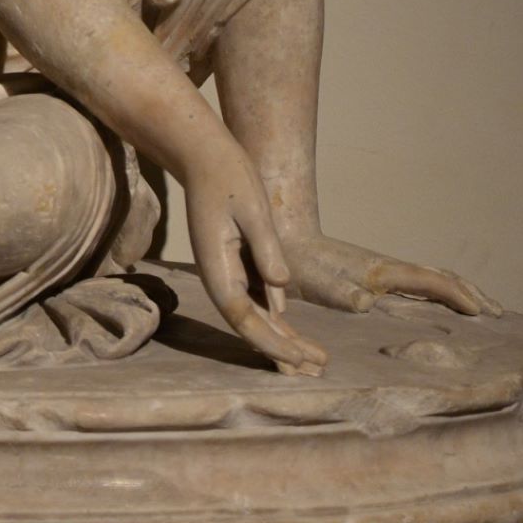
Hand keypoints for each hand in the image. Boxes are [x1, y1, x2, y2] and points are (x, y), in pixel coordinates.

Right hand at [183, 164, 327, 375]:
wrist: (202, 155)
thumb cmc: (227, 176)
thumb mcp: (253, 210)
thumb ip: (266, 250)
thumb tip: (280, 291)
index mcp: (216, 267)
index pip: (244, 318)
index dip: (271, 343)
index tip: (298, 361)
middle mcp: (219, 275)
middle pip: (249, 324)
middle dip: (282, 350)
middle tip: (319, 368)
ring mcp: (226, 270)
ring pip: (254, 315)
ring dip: (281, 338)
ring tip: (312, 360)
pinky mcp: (235, 262)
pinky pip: (256, 298)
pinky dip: (275, 317)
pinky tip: (292, 332)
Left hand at [280, 232, 501, 316]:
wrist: (284, 242)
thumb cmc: (301, 268)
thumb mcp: (320, 284)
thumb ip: (343, 293)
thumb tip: (368, 302)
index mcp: (382, 271)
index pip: (430, 282)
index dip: (458, 297)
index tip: (483, 312)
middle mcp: (389, 268)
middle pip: (441, 276)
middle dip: (472, 293)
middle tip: (499, 312)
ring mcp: (384, 269)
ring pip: (433, 277)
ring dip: (461, 290)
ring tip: (483, 307)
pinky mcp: (375, 275)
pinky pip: (418, 282)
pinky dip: (441, 290)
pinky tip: (441, 302)